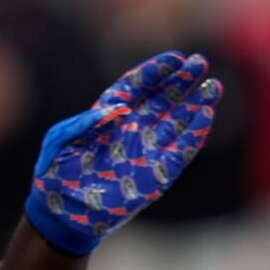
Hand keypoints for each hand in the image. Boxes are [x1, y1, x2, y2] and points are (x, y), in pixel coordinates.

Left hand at [24, 51, 220, 255]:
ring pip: (178, 122)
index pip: (137, 86)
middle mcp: (133, 129)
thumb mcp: (60, 139)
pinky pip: (181, 152)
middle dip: (182, 81)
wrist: (62, 210)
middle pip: (163, 99)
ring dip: (196, 105)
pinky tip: (206, 117)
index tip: (175, 59)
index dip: (155, 72)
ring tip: (213, 87)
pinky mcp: (157, 175)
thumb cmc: (56, 172)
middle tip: (200, 63)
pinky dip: (194, 135)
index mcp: (110, 114)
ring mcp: (147, 151)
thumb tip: (116, 111)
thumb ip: (84, 122)